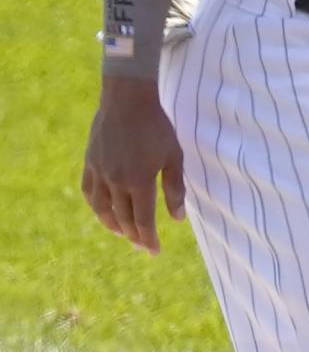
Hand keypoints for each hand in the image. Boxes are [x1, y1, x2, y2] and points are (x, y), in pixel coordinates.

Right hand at [81, 75, 184, 254]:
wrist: (127, 100)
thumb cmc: (157, 127)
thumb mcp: (174, 157)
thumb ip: (175, 188)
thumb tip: (177, 218)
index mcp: (139, 181)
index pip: (143, 220)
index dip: (149, 238)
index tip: (154, 251)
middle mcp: (115, 180)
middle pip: (123, 218)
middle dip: (134, 235)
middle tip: (143, 246)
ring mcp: (99, 172)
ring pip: (102, 208)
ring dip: (113, 224)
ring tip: (124, 233)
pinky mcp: (89, 162)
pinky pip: (88, 191)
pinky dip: (96, 206)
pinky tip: (103, 211)